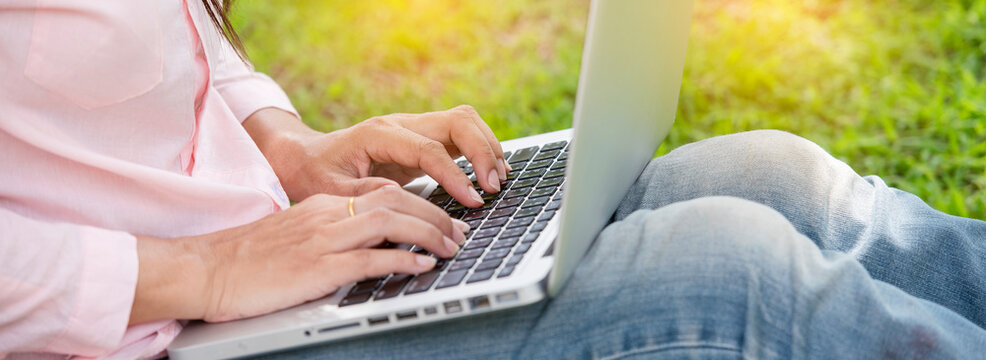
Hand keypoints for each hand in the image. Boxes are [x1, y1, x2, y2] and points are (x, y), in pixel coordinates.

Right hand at [129, 186, 469, 323]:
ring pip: (391, 223)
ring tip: (452, 247)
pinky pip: (369, 260)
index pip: (384, 193)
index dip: (421, 204)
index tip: (443, 220)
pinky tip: (422, 264)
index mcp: (323, 204)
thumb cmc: (245, 258)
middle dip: (437, 215)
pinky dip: (402, 260)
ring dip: (430, 233)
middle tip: (460, 233)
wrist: (202, 268)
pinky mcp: (316, 268)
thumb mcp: (294, 234)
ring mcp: (322, 239)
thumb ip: (329, 233)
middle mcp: (327, 214)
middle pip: (397, 201)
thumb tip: (367, 246)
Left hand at [244, 105, 509, 206]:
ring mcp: (414, 130)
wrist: (304, 157)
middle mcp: (401, 125)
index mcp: (378, 135)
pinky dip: (481, 150)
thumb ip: (359, 194)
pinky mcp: (422, 140)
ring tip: (497, 182)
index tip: (473, 200)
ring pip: (465, 121)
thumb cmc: (313, 174)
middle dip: (483, 151)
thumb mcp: (326, 190)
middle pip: (457, 121)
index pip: (428, 149)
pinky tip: (488, 176)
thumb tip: (396, 194)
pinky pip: (461, 134)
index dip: (455, 174)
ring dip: (487, 146)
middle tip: (493, 188)